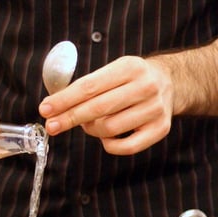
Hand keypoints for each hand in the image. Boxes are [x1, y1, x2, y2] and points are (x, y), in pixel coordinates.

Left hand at [39, 56, 173, 154]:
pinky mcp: (160, 129)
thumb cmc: (133, 80)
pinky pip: (126, 147)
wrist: (172, 84)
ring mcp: (154, 109)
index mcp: (129, 67)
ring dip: (91, 130)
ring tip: (88, 124)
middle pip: (97, 108)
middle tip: (52, 126)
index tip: (45, 109)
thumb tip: (56, 106)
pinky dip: (109, 144)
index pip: (89, 86)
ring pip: (109, 129)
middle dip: (69, 118)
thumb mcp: (114, 70)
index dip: (64, 100)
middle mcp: (145, 87)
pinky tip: (106, 137)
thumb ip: (89, 85)